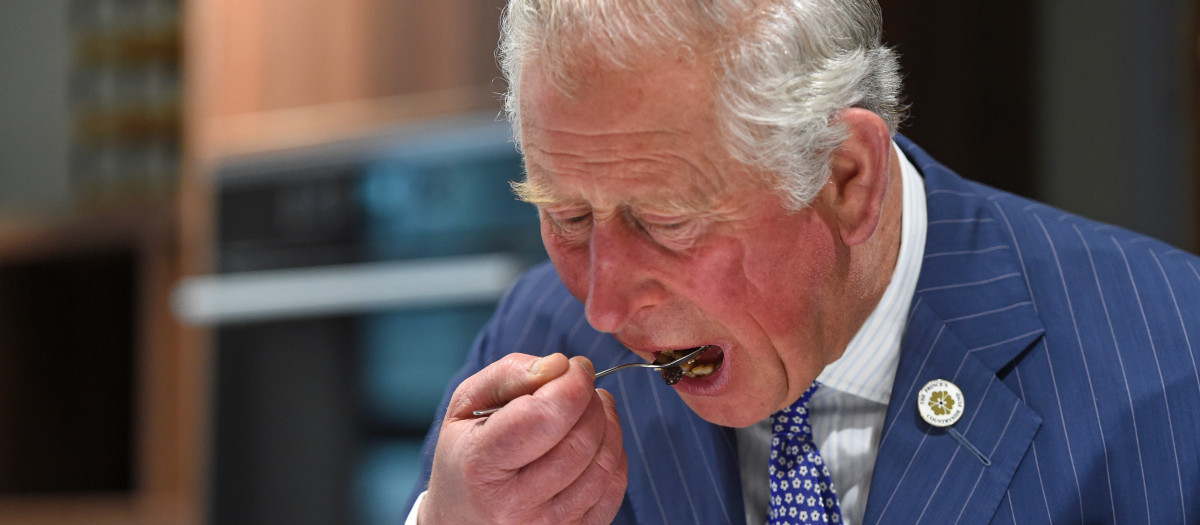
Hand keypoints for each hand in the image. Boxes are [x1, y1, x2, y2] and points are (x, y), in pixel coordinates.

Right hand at [419, 353, 627, 523]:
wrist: (462, 519)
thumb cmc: (466, 455)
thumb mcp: (467, 405)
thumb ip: (508, 374)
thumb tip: (559, 366)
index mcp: (479, 465)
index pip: (544, 416)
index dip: (572, 382)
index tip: (575, 366)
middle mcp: (512, 505)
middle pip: (580, 440)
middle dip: (590, 401)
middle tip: (581, 387)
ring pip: (603, 464)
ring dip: (608, 424)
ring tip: (592, 408)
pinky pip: (613, 488)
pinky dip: (614, 455)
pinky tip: (597, 441)